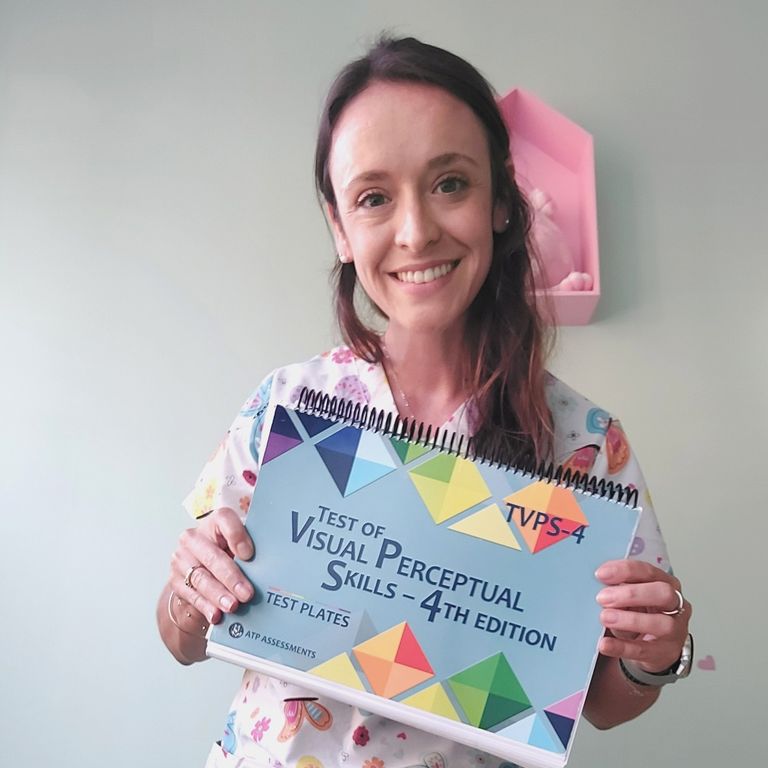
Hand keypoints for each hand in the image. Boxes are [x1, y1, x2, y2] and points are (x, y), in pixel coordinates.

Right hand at [170, 507, 254, 624]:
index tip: (249, 554)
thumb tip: (273, 567)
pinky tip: (216, 615)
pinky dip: (206, 606)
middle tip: (247, 593)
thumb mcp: (239, 548)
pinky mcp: (176, 580)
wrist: (201, 573)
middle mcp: (195, 537)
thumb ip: (251, 552)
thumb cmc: (229, 556)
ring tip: (233, 606)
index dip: (237, 536)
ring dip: (218, 594)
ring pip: (201, 578)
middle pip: (213, 556)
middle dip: (231, 577)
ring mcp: (182, 559)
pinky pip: (192, 595)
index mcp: (215, 522)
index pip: (224, 519)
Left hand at [595, 559, 691, 672]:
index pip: (648, 571)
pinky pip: (645, 650)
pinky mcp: (666, 653)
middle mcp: (675, 605)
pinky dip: (622, 647)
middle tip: (603, 598)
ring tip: (605, 618)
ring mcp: (675, 630)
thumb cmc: (642, 613)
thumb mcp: (632, 597)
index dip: (625, 571)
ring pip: (661, 624)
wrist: (655, 646)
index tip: (601, 574)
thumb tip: (599, 584)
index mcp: (666, 583)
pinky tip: (605, 644)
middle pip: (663, 593)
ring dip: (629, 620)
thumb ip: (620, 588)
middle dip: (631, 594)